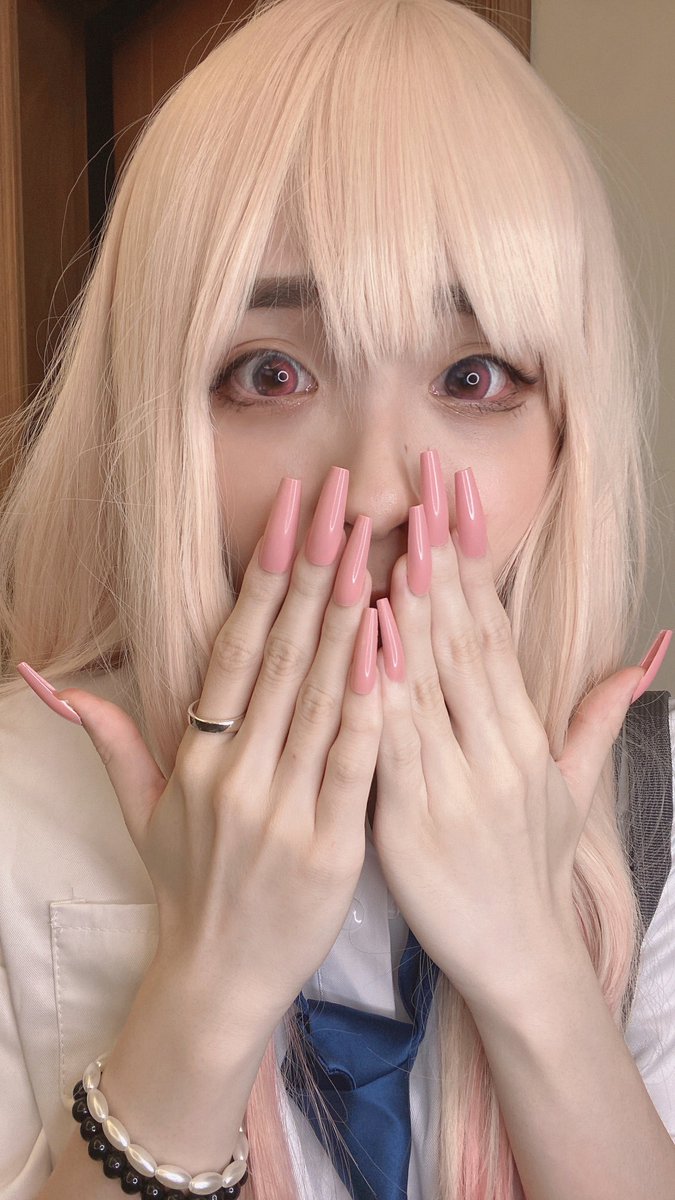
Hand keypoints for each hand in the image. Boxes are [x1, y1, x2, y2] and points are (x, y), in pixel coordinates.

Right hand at [53, 466, 381, 1028]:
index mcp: (197, 756)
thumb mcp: (142, 810)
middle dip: (315, 567)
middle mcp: (236, 773)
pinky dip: (372, 698)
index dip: (265, 574)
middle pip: (283, 653)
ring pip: (321, 694)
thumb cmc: (185, 883)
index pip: (236, 646)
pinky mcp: (331, 846)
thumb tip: (58, 683)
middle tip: (342, 495)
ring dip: (349, 613)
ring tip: (373, 543)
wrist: (218, 978)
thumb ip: (113, 739)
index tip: (291, 511)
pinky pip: (354, 759)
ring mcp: (283, 809)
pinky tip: (392, 643)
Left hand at [372, 460, 647, 1011]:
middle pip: (464, 638)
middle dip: (442, 555)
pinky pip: (393, 742)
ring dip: (410, 600)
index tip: (458, 495)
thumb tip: (646, 655)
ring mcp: (456, 784)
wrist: (522, 961)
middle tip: (423, 481)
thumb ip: (598, 716)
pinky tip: (365, 632)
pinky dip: (379, 684)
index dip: (475, 559)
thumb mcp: (574, 788)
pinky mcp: (413, 823)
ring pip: (430, 678)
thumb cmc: (535, 867)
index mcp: (523, 733)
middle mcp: (495, 749)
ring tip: (393, 530)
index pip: (496, 629)